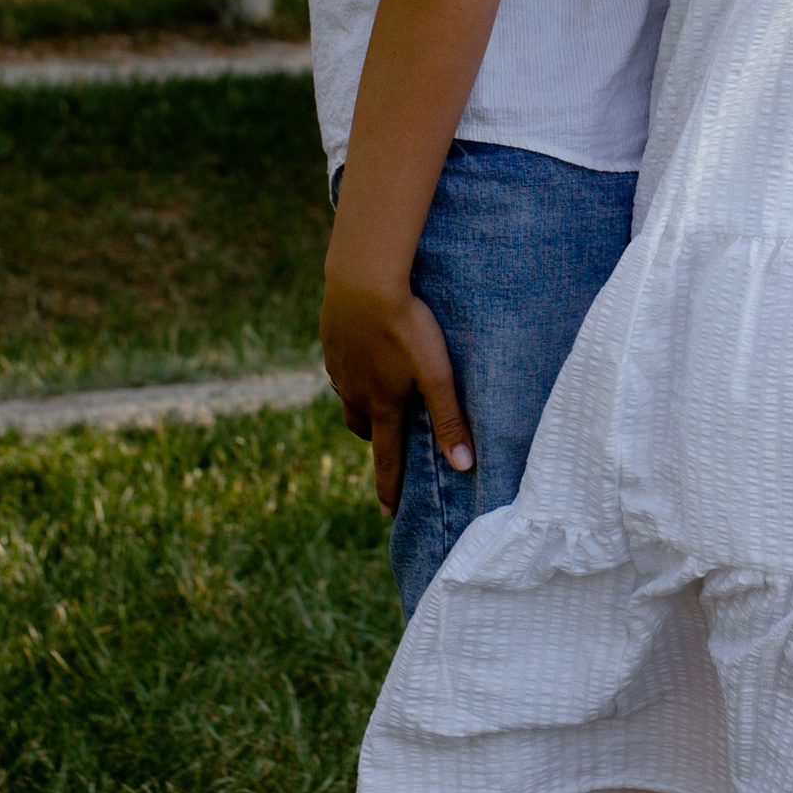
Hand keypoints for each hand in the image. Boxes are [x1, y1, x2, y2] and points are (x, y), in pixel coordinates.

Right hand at [321, 247, 471, 518]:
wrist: (362, 280)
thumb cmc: (406, 327)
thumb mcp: (436, 374)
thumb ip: (449, 420)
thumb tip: (462, 466)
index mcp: (382, 405)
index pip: (386, 458)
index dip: (389, 487)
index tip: (387, 512)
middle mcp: (354, 392)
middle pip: (363, 427)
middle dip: (377, 436)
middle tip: (391, 434)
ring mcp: (338, 366)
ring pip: (348, 396)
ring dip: (362, 402)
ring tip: (378, 394)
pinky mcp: (330, 340)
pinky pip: (341, 366)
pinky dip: (353, 371)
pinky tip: (363, 353)